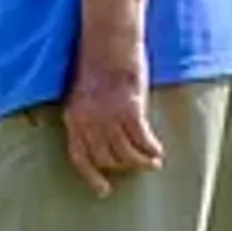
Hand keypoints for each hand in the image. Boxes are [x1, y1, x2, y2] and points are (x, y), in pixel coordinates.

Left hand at [63, 37, 163, 197]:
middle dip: (123, 167)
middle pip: (106, 159)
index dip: (92, 176)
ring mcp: (107, 117)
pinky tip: (158, 151)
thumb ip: (88, 114)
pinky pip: (142, 141)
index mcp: (72, 117)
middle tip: (139, 166)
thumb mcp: (83, 92)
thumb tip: (101, 136)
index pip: (80, 156)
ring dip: (141, 162)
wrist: (108, 39)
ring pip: (125, 155)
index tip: (104, 191)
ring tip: (153, 162)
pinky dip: (151, 149)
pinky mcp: (129, 109)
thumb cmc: (97, 62)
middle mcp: (87, 121)